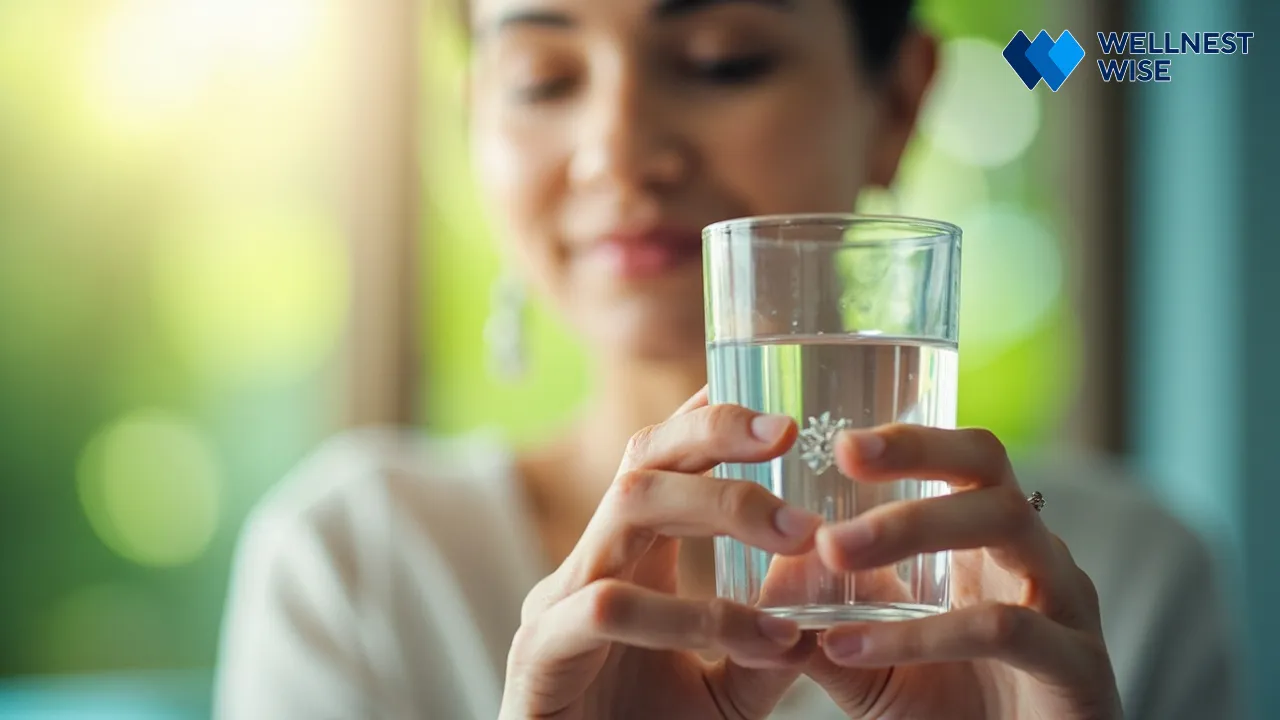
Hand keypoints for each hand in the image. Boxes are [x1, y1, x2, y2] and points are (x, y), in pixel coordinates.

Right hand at [500, 388, 821, 719]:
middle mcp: (589, 565)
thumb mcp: (731, 690)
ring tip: (797, 535)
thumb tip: (837, 589)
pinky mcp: (539, 654)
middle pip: (641, 462)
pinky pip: (611, 608)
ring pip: (626, 511)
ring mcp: (556, 603)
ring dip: (717, 511)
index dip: (707, 421)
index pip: (660, 463)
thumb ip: (774, 638)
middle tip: (788, 434)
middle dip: (714, 436)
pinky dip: (693, 615)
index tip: (778, 402)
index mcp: (628, 562)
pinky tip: (762, 640)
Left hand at [804, 425, 1123, 718]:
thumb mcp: (875, 667)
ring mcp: (1067, 606)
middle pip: (990, 469)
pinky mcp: (1079, 667)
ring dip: (913, 526)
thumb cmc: (957, 716)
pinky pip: (1003, 627)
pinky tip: (851, 647)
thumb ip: (828, 622)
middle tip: (843, 457)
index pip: (966, 460)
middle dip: (915, 454)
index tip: (842, 442)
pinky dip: (923, 635)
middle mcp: (1038, 559)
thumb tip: (771, 576)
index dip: (911, 440)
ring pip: (1005, 525)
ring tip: (834, 549)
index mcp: (994, 546)